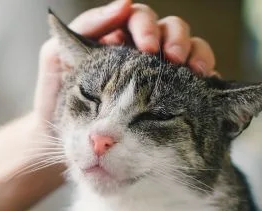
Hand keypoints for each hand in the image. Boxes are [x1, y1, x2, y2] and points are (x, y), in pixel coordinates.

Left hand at [34, 0, 217, 125]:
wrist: (57, 145)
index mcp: (115, 41)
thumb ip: (82, 29)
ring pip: (190, 49)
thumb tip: (122, 6)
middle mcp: (140, 53)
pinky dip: (207, 78)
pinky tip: (207, 85)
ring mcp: (159, 76)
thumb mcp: (55, 61)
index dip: (146, 25)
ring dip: (196, 54)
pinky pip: (198, 82)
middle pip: (170, 29)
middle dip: (175, 39)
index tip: (147, 46)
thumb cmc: (53, 102)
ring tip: (195, 71)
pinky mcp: (173, 99)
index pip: (138, 18)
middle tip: (174, 59)